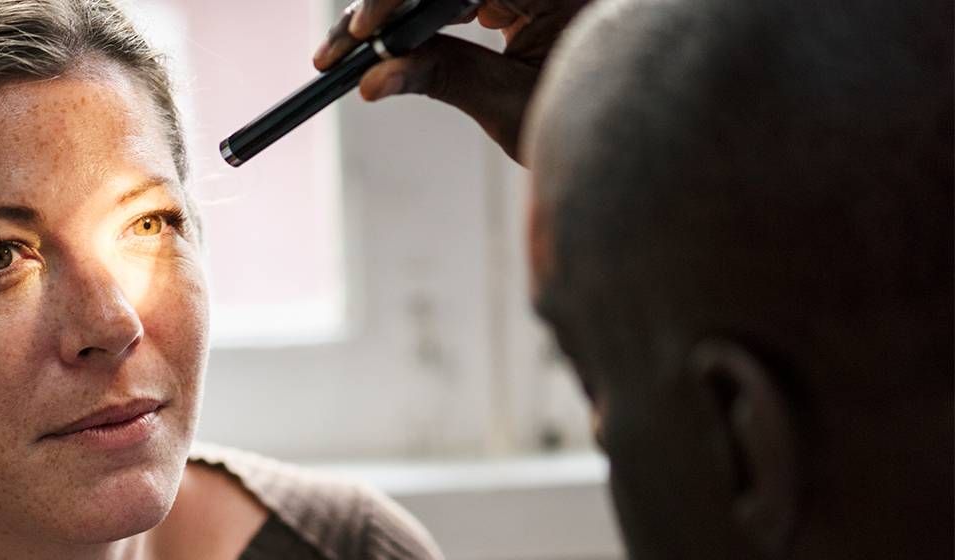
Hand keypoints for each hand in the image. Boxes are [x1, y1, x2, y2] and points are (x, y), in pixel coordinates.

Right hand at [312, 0, 589, 162]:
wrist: (631, 132)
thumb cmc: (588, 120)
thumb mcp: (510, 103)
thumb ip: (441, 77)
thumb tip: (371, 80)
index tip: (363, 33)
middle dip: (388, 7)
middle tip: (342, 48)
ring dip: (400, 12)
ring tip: (355, 50)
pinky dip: (425, 14)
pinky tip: (391, 40)